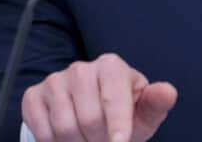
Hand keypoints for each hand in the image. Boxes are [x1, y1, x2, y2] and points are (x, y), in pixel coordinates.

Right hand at [21, 53, 177, 141]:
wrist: (93, 116)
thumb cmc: (124, 115)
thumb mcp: (143, 113)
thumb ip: (155, 104)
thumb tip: (168, 91)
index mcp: (111, 66)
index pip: (113, 99)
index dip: (118, 128)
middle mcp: (81, 68)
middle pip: (89, 119)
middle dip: (98, 141)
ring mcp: (55, 80)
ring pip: (64, 127)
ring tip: (88, 141)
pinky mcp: (34, 96)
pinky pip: (42, 129)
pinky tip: (67, 140)